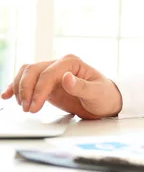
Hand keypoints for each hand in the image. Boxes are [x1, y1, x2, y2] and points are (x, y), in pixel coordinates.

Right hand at [1, 54, 122, 118]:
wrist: (106, 102)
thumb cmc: (105, 96)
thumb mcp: (97, 93)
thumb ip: (81, 86)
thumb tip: (66, 77)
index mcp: (72, 62)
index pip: (49, 73)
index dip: (39, 90)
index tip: (34, 106)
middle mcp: (60, 64)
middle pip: (33, 70)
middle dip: (26, 90)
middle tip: (27, 108)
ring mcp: (52, 73)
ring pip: (27, 73)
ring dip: (19, 88)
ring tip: (22, 106)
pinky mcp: (47, 83)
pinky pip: (27, 80)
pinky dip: (15, 86)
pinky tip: (7, 95)